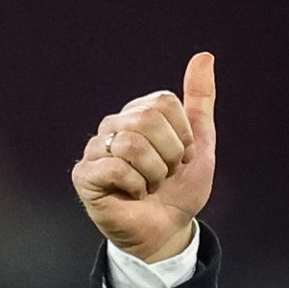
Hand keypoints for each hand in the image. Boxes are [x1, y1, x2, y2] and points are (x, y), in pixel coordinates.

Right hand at [71, 52, 215, 262]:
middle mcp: (113, 124)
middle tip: (163, 176)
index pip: (164, 103)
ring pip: (132, 144)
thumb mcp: (200, 146)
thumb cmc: (179, 191)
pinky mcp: (84, 175)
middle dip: (168, 156)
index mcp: (139, 113)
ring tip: (148, 186)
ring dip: (153, 174)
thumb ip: (200, 102)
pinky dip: (135, 187)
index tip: (178, 159)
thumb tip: (204, 56)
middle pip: (148, 120)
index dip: (182, 137)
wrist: (168, 231)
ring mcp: (95, 148)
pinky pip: (115, 167)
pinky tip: (133, 195)